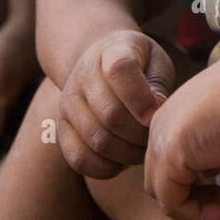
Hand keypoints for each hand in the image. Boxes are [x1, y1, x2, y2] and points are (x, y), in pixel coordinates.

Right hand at [57, 30, 174, 180]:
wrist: (99, 62)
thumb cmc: (139, 65)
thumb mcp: (155, 62)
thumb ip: (158, 84)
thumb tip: (154, 112)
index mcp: (112, 52)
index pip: (120, 70)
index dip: (140, 97)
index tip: (156, 116)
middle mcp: (83, 75)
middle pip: (111, 114)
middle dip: (140, 134)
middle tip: (154, 137)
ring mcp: (68, 103)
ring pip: (98, 141)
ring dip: (127, 153)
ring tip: (142, 148)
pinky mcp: (61, 130)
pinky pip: (80, 160)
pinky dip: (107, 167)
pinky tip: (122, 159)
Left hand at [144, 51, 219, 219]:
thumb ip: (212, 144)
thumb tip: (208, 172)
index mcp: (174, 111)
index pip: (173, 160)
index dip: (201, 182)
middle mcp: (161, 124)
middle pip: (165, 178)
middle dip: (199, 197)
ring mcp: (161, 140)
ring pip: (164, 194)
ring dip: (198, 210)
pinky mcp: (169, 158)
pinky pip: (171, 203)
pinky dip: (195, 215)